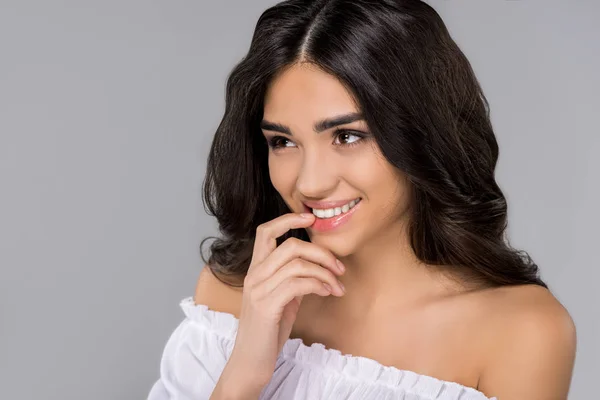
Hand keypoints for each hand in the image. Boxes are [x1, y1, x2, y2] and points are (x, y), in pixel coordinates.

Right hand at [226, 212, 345, 387]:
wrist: (250, 362)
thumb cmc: (268, 331)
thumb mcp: (280, 299)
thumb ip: (291, 280)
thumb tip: (317, 267)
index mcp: (255, 270)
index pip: (265, 231)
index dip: (288, 220)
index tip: (311, 219)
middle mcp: (253, 276)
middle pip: (290, 245)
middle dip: (321, 253)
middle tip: (339, 267)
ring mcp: (258, 290)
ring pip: (297, 263)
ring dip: (325, 272)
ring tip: (337, 285)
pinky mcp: (266, 306)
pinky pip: (298, 284)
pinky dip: (318, 284)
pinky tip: (327, 293)